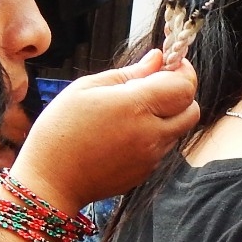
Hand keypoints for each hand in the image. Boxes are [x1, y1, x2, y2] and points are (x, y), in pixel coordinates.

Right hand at [14, 50, 200, 208]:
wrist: (50, 182)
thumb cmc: (60, 130)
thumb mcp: (86, 89)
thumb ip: (128, 73)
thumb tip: (156, 59)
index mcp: (136, 107)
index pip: (184, 86)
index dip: (182, 72)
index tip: (169, 65)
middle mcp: (151, 134)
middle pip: (192, 110)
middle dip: (180, 94)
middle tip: (155, 86)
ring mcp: (151, 157)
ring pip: (178, 129)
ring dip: (167, 116)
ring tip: (132, 111)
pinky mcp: (146, 172)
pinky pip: (162, 148)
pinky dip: (153, 136)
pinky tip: (123, 133)